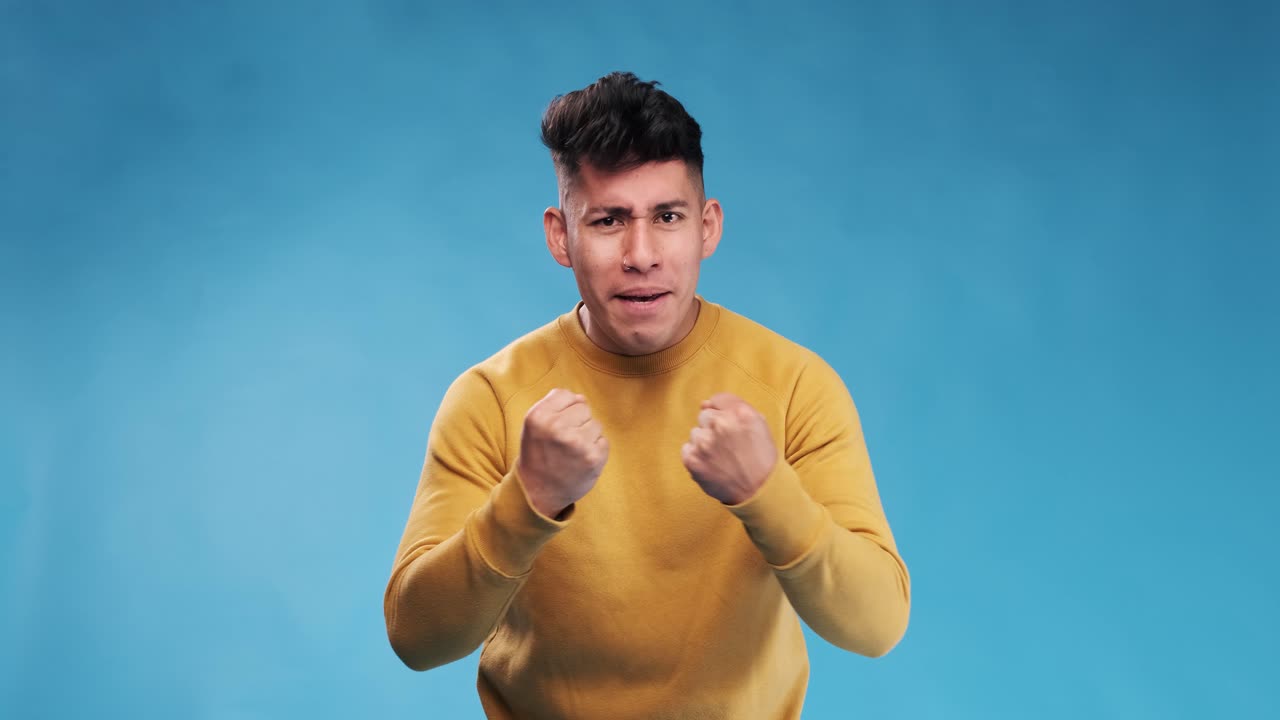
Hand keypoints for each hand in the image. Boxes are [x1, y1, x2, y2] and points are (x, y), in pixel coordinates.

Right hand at [516, 389, 608, 518]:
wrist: (538, 493)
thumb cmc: (538, 454)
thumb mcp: (534, 425)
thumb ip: (554, 404)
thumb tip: (582, 398)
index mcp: (538, 416)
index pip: (566, 394)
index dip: (564, 410)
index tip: (555, 426)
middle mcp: (556, 428)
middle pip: (584, 407)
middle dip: (577, 422)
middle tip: (564, 442)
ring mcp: (576, 443)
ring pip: (595, 424)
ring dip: (588, 437)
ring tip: (572, 452)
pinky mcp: (593, 458)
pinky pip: (604, 441)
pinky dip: (596, 451)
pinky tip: (581, 461)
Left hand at [681, 393, 777, 504]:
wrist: (759, 491)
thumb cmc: (760, 457)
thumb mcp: (759, 425)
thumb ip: (734, 407)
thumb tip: (704, 403)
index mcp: (740, 413)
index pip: (717, 400)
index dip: (722, 413)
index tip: (728, 427)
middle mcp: (721, 424)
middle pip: (704, 415)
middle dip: (713, 428)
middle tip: (727, 446)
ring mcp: (704, 442)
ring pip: (695, 433)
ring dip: (704, 443)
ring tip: (721, 458)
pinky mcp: (692, 459)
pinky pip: (687, 449)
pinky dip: (696, 457)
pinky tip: (712, 465)